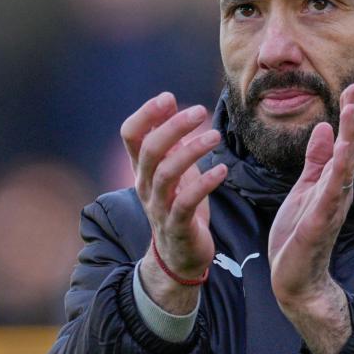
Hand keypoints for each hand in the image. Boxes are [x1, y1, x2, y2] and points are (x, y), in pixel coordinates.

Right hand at [120, 92, 226, 311]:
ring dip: (192, 151)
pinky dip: (205, 183)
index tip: (168, 97)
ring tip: (215, 136)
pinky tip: (222, 170)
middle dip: (173, 127)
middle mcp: (145, 185)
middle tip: (199, 111)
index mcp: (142, 168)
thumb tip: (170, 101)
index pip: (131, 135)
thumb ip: (171, 140)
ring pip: (167, 174)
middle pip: (150, 150)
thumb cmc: (179, 205)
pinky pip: (187, 202)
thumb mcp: (173, 168)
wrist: (179, 256)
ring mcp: (159, 206)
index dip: (146, 114)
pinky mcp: (178, 225)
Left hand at [267, 84, 353, 353]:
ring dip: (348, 138)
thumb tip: (322, 127)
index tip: (350, 89)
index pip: (343, 144)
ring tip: (350, 112)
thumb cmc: (299, 236)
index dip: (348, 117)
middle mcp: (337, 192)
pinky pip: (330, 195)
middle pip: (349, 150)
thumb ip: (315, 161)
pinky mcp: (319, 225)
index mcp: (332, 182)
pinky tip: (339, 156)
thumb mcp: (304, 189)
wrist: (295, 280)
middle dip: (352, 120)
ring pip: (344, 167)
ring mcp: (331, 208)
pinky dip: (335, 174)